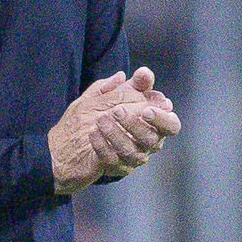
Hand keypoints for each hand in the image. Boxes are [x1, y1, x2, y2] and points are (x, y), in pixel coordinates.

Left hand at [50, 69, 180, 194]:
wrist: (69, 141)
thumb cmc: (98, 114)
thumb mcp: (112, 94)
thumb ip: (130, 84)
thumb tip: (144, 73)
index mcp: (153, 125)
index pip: (172, 126)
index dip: (163, 119)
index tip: (147, 109)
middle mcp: (147, 144)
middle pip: (152, 139)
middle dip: (134, 124)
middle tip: (116, 111)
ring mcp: (132, 158)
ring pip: (131, 151)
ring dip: (115, 134)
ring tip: (99, 119)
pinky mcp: (114, 168)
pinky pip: (112, 159)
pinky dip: (102, 145)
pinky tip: (92, 133)